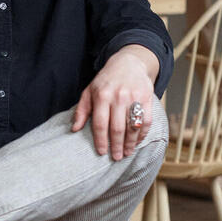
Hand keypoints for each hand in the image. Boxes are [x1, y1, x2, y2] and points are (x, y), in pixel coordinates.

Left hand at [71, 44, 157, 159]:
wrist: (129, 63)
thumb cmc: (106, 80)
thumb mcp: (90, 91)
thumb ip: (82, 110)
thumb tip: (74, 129)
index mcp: (101, 96)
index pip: (100, 123)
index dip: (100, 140)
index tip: (102, 152)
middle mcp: (118, 97)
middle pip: (117, 128)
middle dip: (116, 146)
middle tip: (116, 157)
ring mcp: (134, 97)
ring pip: (132, 126)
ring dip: (130, 143)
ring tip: (127, 153)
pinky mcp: (147, 98)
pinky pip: (146, 121)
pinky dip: (143, 134)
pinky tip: (138, 141)